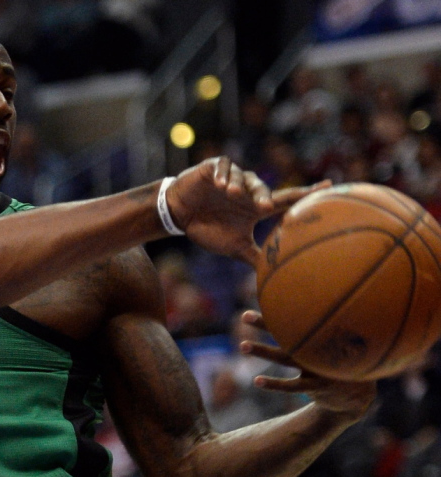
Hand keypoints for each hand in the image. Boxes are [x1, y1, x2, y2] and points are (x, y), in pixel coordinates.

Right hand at [167, 157, 329, 263]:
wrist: (179, 214)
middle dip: (263, 195)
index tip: (329, 186)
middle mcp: (248, 189)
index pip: (284, 199)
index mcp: (256, 206)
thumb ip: (255, 257)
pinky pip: (223, 166)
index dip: (306, 193)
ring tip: (231, 193)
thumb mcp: (234, 246)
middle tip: (264, 206)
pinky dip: (224, 174)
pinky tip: (221, 184)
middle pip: (262, 188)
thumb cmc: (208, 228)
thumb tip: (275, 278)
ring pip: (242, 176)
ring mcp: (232, 177)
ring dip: (238, 184)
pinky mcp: (215, 168)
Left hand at [238, 311, 375, 419]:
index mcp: (323, 336)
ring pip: (286, 359)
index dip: (277, 310)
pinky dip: (275, 384)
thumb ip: (316, 332)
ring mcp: (319, 368)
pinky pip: (293, 386)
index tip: (260, 295)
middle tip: (244, 315)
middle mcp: (319, 349)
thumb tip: (295, 312)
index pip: (297, 320)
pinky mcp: (319, 387)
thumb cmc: (337, 365)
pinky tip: (256, 381)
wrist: (357, 396)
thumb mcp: (331, 346)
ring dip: (264, 352)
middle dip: (266, 324)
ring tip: (242, 345)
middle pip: (289, 334)